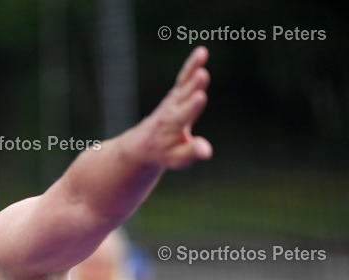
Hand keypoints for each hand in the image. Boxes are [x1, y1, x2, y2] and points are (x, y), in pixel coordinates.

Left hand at [137, 46, 212, 169]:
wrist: (141, 144)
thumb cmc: (163, 153)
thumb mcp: (177, 158)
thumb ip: (192, 152)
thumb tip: (207, 151)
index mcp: (172, 127)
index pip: (184, 116)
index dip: (192, 106)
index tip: (200, 96)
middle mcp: (171, 111)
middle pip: (184, 96)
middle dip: (193, 86)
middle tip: (202, 74)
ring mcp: (173, 100)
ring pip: (184, 82)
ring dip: (192, 68)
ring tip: (202, 53)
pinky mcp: (176, 94)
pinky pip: (183, 78)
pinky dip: (191, 65)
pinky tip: (202, 51)